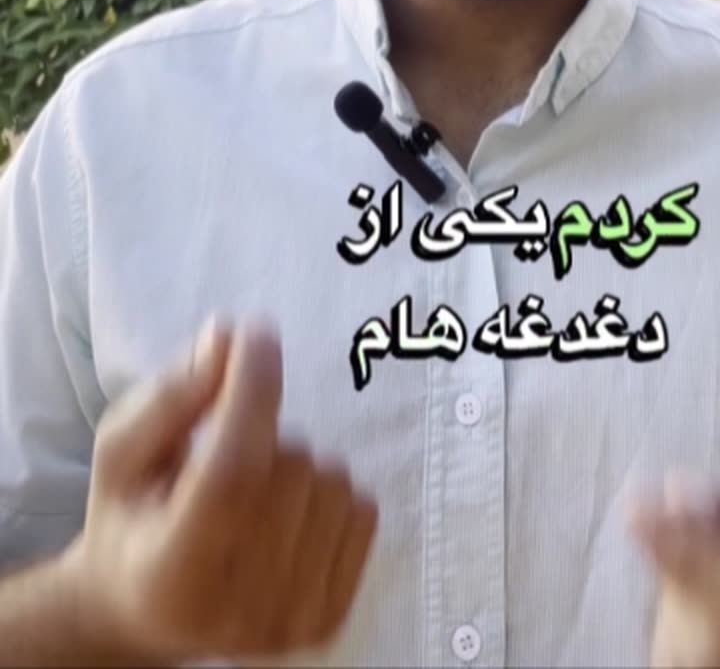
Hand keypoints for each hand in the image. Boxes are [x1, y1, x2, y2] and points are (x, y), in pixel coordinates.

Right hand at [64, 320, 377, 663]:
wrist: (148, 613)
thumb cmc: (131, 519)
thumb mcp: (120, 452)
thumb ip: (169, 397)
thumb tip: (228, 336)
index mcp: (170, 571)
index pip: (230, 470)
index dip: (251, 392)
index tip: (256, 332)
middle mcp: (236, 610)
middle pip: (288, 466)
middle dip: (261, 434)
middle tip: (219, 459)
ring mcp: (290, 622)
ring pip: (331, 482)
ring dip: (295, 464)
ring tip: (249, 494)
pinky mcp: (329, 618)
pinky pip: (364, 510)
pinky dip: (330, 495)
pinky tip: (285, 515)